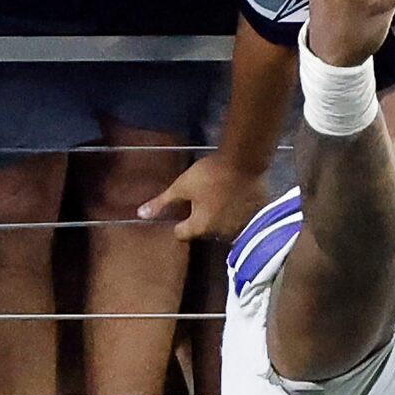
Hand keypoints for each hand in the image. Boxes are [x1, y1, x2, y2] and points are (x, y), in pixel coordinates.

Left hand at [139, 149, 272, 242]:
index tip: (182, 208)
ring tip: (219, 196)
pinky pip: (242, 220)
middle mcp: (220, 233)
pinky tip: (236, 197)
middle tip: (202, 198)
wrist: (245, 161)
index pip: (181, 234)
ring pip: (223, 227)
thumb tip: (140, 215)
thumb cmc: (210, 174)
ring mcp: (240, 226)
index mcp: (200, 227)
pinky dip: (237, 212)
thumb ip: (162, 203)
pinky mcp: (255, 217)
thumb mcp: (181, 186)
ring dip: (220, 217)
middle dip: (201, 219)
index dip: (178, 221)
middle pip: (203, 231)